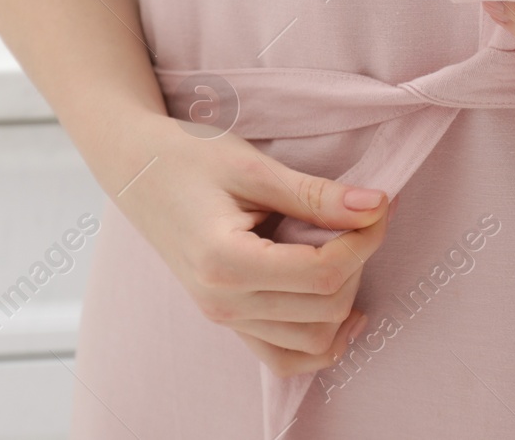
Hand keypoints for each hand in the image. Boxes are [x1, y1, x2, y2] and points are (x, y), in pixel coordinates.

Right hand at [118, 116, 391, 377]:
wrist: (136, 167)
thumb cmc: (187, 156)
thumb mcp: (253, 168)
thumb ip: (315, 195)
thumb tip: (375, 206)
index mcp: (225, 262)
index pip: (322, 273)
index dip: (365, 240)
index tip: (378, 206)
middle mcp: (223, 303)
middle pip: (325, 309)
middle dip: (359, 263)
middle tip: (363, 218)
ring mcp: (223, 317)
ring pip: (313, 342)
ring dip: (345, 299)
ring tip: (345, 250)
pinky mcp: (228, 319)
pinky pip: (285, 358)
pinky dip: (321, 341)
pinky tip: (343, 308)